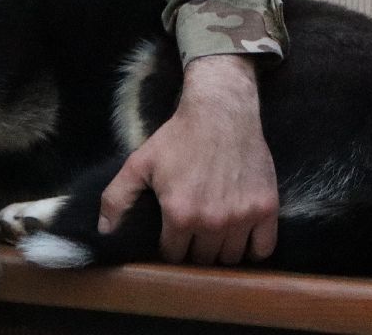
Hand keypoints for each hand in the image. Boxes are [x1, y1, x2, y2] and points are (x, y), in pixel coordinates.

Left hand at [98, 54, 277, 264]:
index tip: (171, 236)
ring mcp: (242, 217)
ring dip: (221, 251)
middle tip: (193, 233)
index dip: (169, 247)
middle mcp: (212, 222)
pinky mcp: (266, 209)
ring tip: (214, 234)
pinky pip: (263, 248)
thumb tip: (104, 231)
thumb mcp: (139, 163)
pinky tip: (241, 237)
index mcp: (179, 215)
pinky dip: (254, 249)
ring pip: (231, 257)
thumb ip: (117, 198)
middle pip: (202, 259)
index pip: (173, 255)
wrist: (221, 112)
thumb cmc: (178, 137)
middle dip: (194, 250)